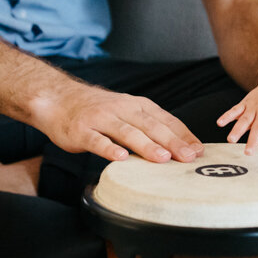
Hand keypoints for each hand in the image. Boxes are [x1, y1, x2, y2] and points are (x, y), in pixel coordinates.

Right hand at [30, 80, 201, 163]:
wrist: (58, 99)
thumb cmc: (98, 110)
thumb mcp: (127, 111)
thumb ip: (148, 126)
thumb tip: (179, 147)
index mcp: (137, 105)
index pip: (165, 120)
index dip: (183, 135)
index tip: (199, 150)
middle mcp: (121, 109)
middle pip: (151, 126)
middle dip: (172, 142)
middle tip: (189, 157)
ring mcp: (100, 119)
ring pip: (127, 132)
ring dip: (146, 145)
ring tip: (162, 158)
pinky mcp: (81, 131)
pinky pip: (97, 141)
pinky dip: (109, 149)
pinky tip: (121, 159)